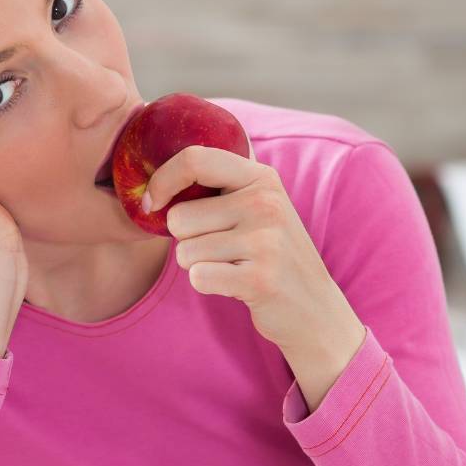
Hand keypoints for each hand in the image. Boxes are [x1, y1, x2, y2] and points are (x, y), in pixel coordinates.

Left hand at [149, 146, 363, 363]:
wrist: (314, 307)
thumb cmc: (270, 254)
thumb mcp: (258, 206)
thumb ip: (219, 185)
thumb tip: (157, 181)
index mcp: (262, 178)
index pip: (195, 159)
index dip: (162, 179)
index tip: (151, 202)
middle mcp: (265, 204)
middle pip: (179, 217)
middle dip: (187, 239)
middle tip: (222, 249)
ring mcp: (266, 241)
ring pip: (185, 251)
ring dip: (198, 265)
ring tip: (233, 267)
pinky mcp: (260, 279)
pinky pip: (198, 277)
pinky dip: (207, 284)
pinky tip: (235, 284)